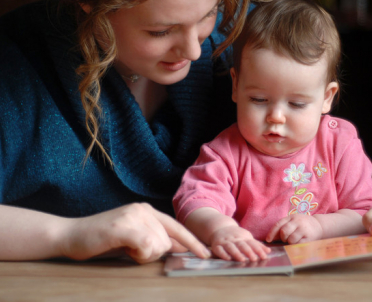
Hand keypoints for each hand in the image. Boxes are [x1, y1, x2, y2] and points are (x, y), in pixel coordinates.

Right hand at [60, 203, 210, 262]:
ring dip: (143, 254)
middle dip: (153, 253)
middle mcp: (143, 209)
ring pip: (158, 245)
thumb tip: (178, 247)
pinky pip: (146, 245)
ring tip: (124, 247)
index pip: (176, 227)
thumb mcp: (132, 237)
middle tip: (131, 249)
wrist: (70, 235)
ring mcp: (133, 215)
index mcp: (147, 210)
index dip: (192, 241)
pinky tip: (124, 247)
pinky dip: (138, 253)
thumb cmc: (101, 239)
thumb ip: (154, 238)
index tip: (206, 254)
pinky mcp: (124, 226)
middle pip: (167, 240)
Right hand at [210, 225, 270, 261]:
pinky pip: (219, 249)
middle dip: (248, 251)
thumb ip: (257, 245)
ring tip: (242, 259)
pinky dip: (223, 254)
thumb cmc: (236, 235)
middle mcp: (234, 238)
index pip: (252, 243)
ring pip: (231, 247)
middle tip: (254, 258)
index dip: (258, 249)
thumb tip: (268, 251)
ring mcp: (225, 241)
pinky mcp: (216, 245)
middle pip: (242, 244)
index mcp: (242, 236)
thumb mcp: (246, 237)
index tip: (264, 256)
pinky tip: (228, 258)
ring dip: (236, 253)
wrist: (219, 227)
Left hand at [266, 214, 322, 243]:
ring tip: (294, 240)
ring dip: (290, 242)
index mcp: (291, 217)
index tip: (268, 240)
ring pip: (291, 239)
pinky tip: (299, 242)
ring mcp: (303, 229)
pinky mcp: (309, 237)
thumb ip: (283, 227)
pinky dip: (296, 245)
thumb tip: (271, 238)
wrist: (318, 225)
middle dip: (283, 238)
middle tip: (286, 239)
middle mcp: (297, 222)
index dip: (272, 233)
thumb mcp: (292, 222)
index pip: (278, 224)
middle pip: (284, 232)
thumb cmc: (302, 224)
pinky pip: (298, 244)